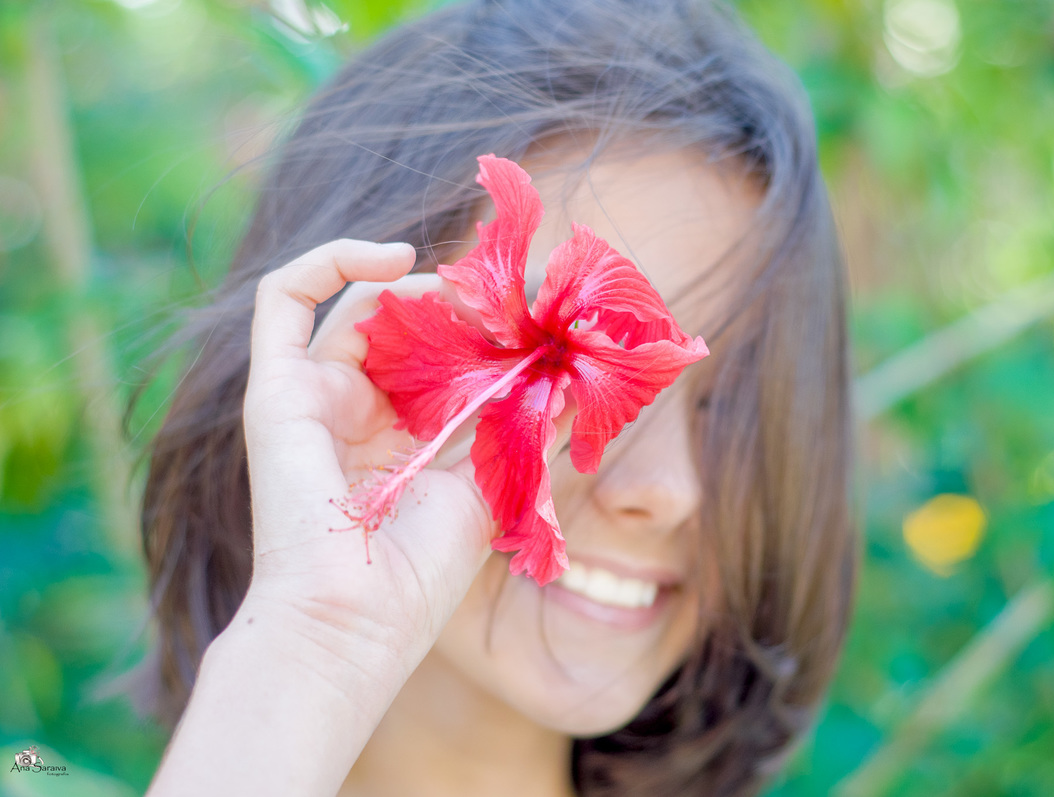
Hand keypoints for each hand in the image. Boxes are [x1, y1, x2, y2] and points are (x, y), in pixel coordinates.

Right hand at [149, 240, 499, 796]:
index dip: (484, 326)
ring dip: (422, 288)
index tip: (539, 312)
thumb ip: (526, 424)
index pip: (440, 355)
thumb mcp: (491, 483)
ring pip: (361, 306)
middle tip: (518, 295)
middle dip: (461, 302)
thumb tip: (575, 376)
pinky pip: (281, 298)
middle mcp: (355, 410)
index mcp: (401, 435)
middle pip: (405, 326)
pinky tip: (399, 260)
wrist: (358, 622)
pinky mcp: (276, 388)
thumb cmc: (420, 572)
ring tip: (476, 294)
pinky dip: (332, 261)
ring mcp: (313, 396)